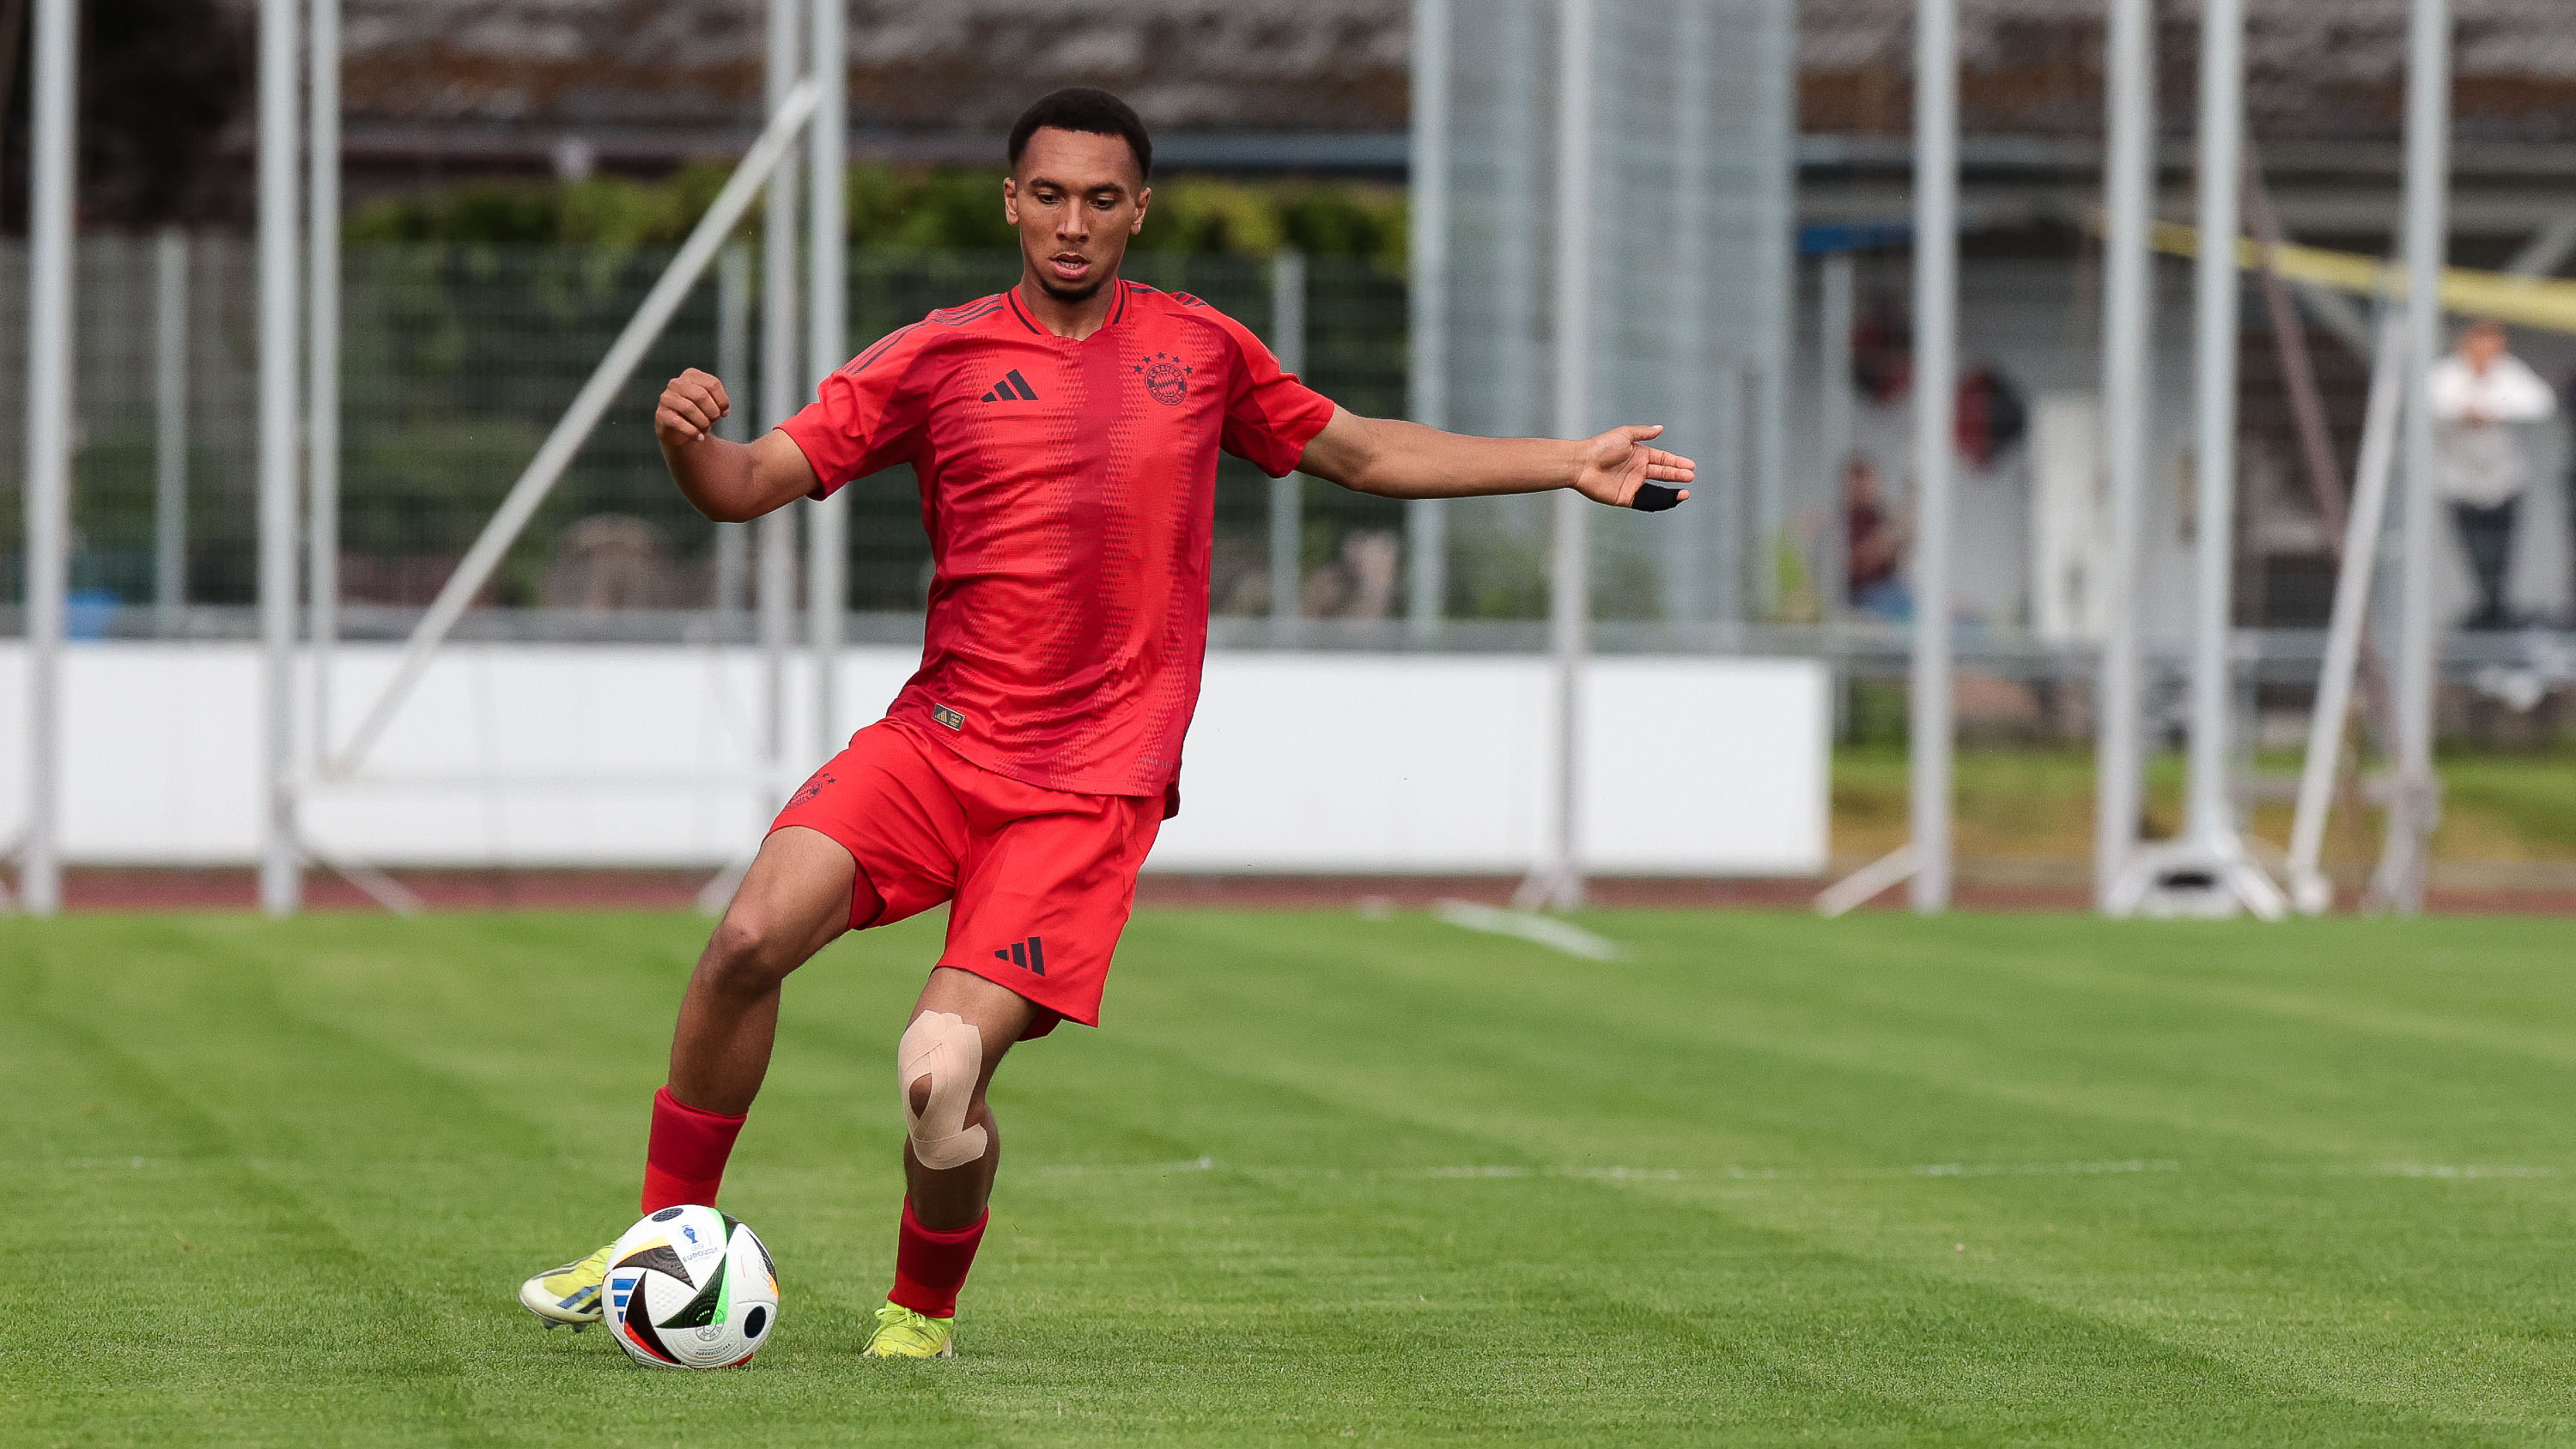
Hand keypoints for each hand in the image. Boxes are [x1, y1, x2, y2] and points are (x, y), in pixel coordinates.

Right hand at [655, 368, 730, 446]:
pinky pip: (678, 422)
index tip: (725, 413)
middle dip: (712, 412)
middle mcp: (675, 384)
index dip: (723, 401)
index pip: (712, 384)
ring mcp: (665, 399)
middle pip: (701, 395)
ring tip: (705, 429)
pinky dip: (693, 432)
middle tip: (713, 422)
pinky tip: (700, 438)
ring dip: (703, 422)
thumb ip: (724, 402)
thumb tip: (733, 414)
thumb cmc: (702, 415)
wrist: (683, 433)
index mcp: (690, 375)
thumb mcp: (716, 405)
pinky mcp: (660, 416)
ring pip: (689, 408)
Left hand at [1572, 424, 1694, 510]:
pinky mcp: (1625, 497)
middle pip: (1662, 474)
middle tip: (1691, 477)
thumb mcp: (1625, 435)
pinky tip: (1670, 501)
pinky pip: (1645, 501)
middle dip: (1677, 475)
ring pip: (1657, 490)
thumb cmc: (1601, 446)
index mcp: (1639, 455)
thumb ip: (1643, 433)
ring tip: (1686, 493)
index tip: (1691, 466)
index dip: (1676, 462)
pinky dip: (1659, 502)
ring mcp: (1632, 484)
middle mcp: (1638, 470)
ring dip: (1671, 492)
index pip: (1662, 459)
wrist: (1583, 464)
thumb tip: (1660, 428)